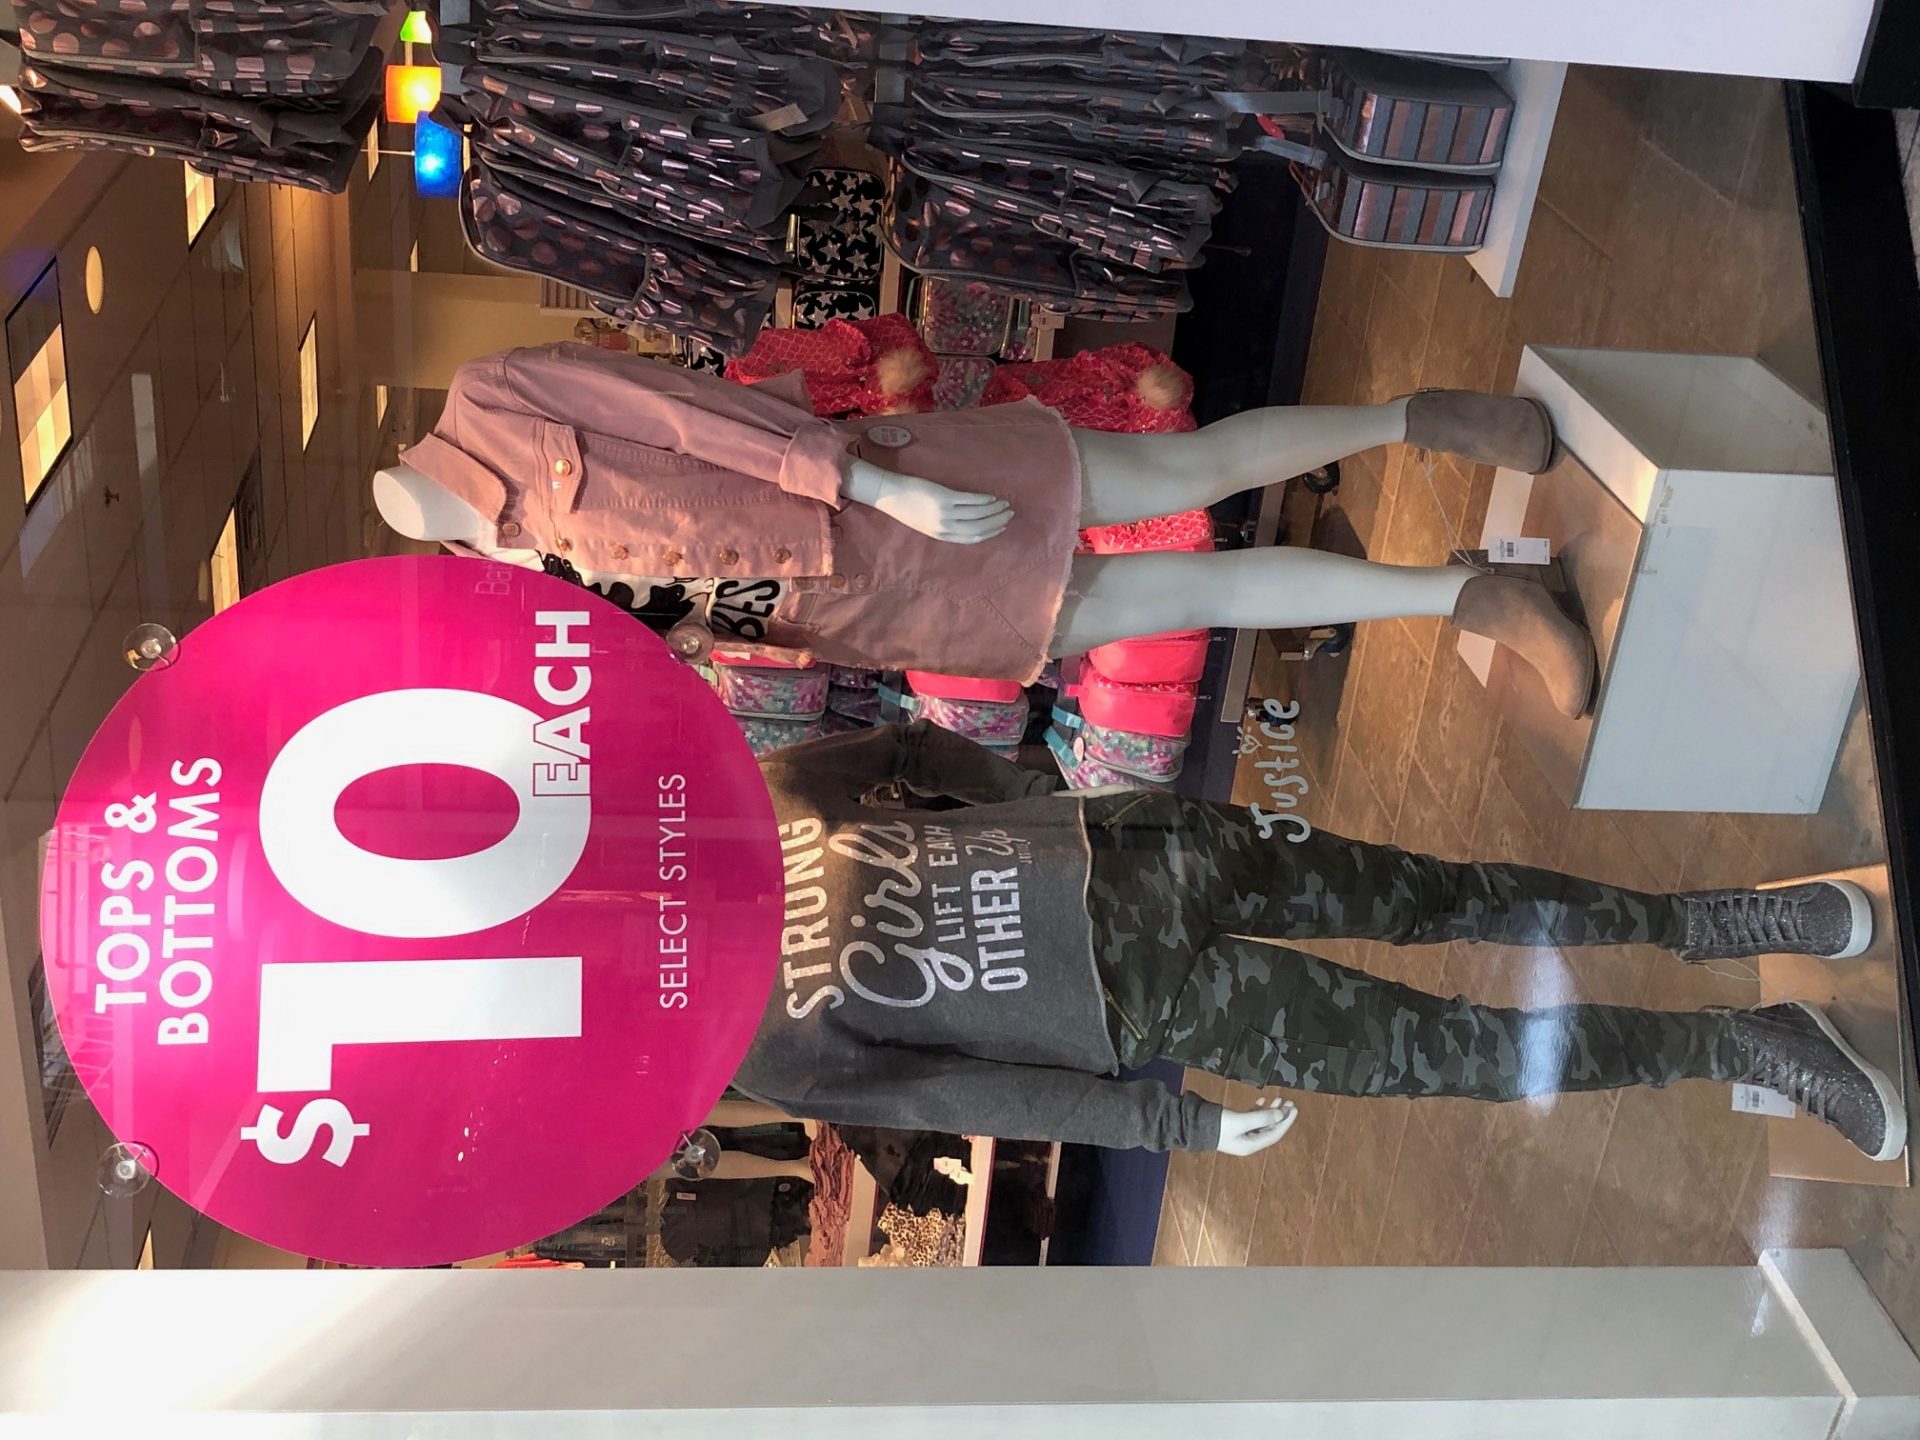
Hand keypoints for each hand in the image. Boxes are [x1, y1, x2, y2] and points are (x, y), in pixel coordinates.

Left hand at [848, 463, 1012, 544]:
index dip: (990, 533)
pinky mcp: (944, 497)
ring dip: (994, 509)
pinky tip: (992, 497)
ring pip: (978, 513)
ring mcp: (945, 512)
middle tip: (1009, 514)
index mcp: (942, 535)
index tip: (1001, 527)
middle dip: (997, 521)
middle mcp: (945, 527)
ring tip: (1005, 504)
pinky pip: (970, 500)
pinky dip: (984, 499)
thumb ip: (946, 526)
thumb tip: (968, 522)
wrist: (890, 494)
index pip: (973, 537)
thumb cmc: (907, 508)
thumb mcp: (926, 524)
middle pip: (979, 526)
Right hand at [1216, 1100, 1297, 1156]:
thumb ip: (1261, 1117)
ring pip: (1262, 1122)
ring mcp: (1242, 1134)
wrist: (1195, 1126)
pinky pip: (1252, 1119)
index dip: (1286, 1121)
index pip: (1275, 1133)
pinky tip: (1261, 1101)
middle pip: (1270, 1128)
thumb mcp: (1241, 1121)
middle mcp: (1249, 1141)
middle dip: (1281, 1115)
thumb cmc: (1219, 1125)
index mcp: (1252, 1144)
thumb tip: (1280, 1115)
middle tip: (1290, 1102)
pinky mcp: (1235, 1126)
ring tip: (1279, 1099)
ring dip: (1271, 1111)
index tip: (1294, 1109)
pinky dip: (1258, 1110)